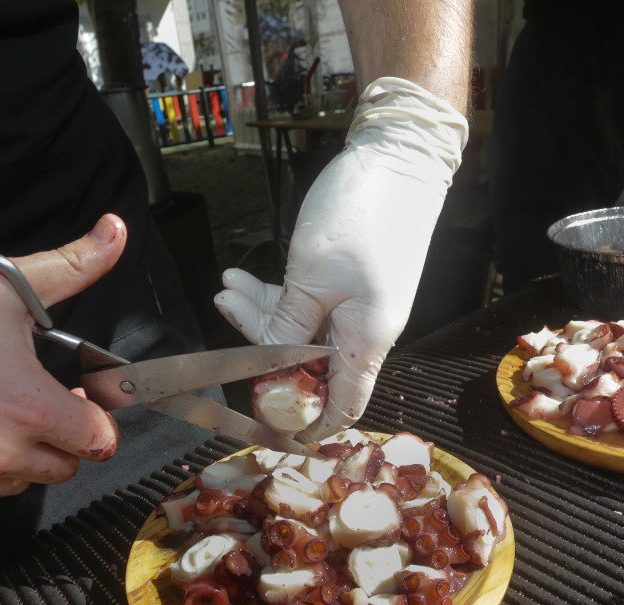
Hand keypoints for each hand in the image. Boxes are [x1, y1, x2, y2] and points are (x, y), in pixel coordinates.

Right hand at [0, 215, 126, 506]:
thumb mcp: (1, 281)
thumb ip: (70, 266)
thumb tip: (115, 233)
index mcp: (29, 408)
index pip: (97, 440)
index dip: (95, 418)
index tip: (78, 400)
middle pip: (57, 470)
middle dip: (57, 441)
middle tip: (31, 404)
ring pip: (2, 484)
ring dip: (6, 456)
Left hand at [215, 78, 467, 439]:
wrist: (398, 157)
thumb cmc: (362, 215)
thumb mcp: (311, 277)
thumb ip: (287, 330)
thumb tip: (270, 371)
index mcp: (367, 341)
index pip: (341, 406)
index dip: (307, 424)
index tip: (270, 427)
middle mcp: (366, 331)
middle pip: (310, 366)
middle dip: (263, 350)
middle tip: (224, 317)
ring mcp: (358, 306)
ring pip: (302, 331)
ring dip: (262, 314)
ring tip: (227, 289)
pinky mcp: (350, 282)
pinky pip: (308, 304)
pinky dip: (277, 295)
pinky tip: (245, 279)